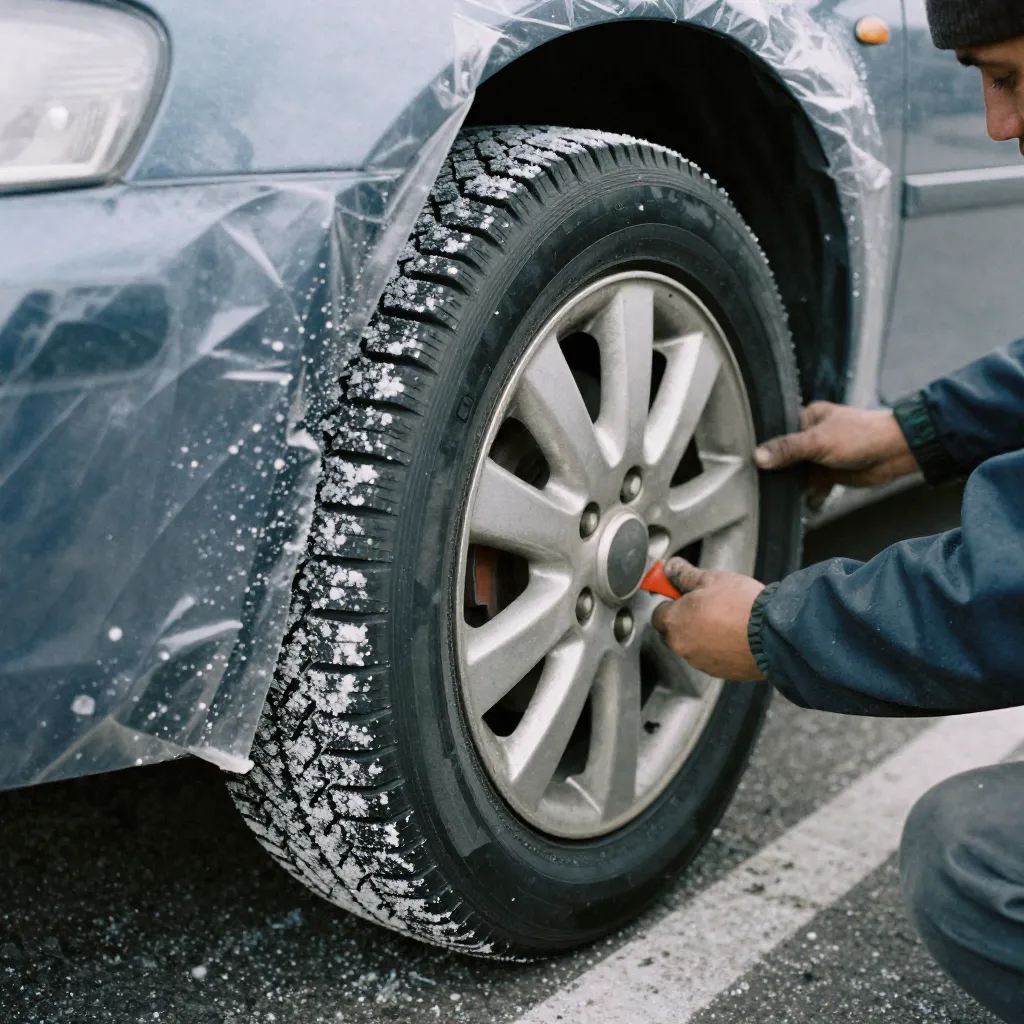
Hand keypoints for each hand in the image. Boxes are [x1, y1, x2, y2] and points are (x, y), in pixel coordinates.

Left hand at [651, 557, 764, 680]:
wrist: (773, 634)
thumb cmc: (741, 606)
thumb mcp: (710, 579)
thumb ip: (683, 574)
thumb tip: (670, 569)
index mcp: (673, 623)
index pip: (658, 612)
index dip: (672, 600)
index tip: (683, 593)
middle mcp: (681, 646)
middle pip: (674, 631)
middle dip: (686, 618)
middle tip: (708, 604)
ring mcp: (700, 662)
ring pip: (694, 644)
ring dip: (703, 633)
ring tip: (727, 618)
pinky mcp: (719, 672)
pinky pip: (712, 657)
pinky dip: (719, 647)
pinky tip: (735, 634)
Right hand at [754, 402, 918, 508]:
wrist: (896, 452)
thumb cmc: (861, 436)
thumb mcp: (817, 441)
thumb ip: (787, 449)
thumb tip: (758, 456)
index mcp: (807, 419)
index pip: (777, 434)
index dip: (765, 448)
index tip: (752, 464)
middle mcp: (812, 436)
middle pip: (785, 456)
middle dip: (779, 472)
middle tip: (766, 485)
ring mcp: (821, 456)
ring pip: (798, 474)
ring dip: (794, 486)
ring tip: (784, 497)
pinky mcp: (830, 473)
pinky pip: (813, 487)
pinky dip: (810, 496)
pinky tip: (807, 503)